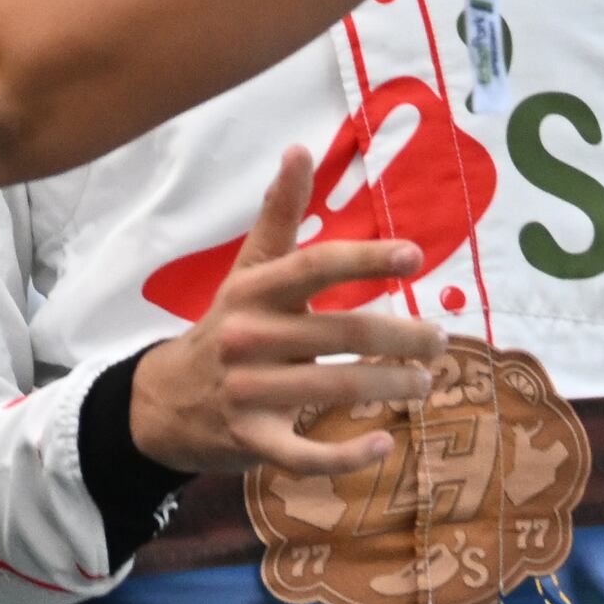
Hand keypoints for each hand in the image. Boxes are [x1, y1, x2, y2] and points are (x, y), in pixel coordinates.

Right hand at [126, 147, 441, 477]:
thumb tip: (299, 149)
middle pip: (343, 332)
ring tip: (423, 383)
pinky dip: (348, 455)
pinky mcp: (252, 440)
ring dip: (392, 385)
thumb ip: (278, 215)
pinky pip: (306, 454)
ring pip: (337, 388)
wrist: (165, 401)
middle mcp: (251, 338)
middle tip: (438, 340)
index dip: (366, 259)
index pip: (315, 267)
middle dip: (402, 336)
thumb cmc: (224, 326)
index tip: (415, 256)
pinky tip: (384, 445)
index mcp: (256, 292)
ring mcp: (250, 392)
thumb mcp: (247, 271)